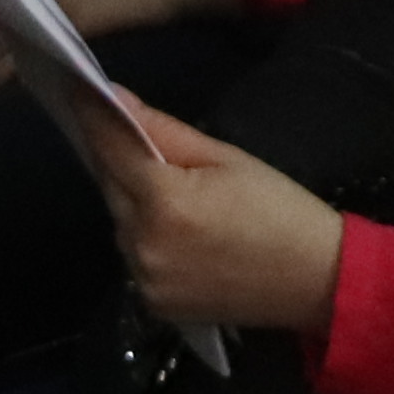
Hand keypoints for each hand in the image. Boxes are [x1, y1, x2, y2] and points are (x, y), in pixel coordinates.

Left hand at [81, 87, 345, 331]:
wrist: (316, 281)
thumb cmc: (280, 210)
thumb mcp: (226, 159)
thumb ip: (165, 132)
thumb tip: (115, 100)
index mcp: (165, 201)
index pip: (110, 149)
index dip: (92, 117)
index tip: (77, 90)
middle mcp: (143, 243)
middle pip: (109, 185)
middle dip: (116, 159)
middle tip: (133, 139)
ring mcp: (144, 278)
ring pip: (119, 223)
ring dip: (130, 201)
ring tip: (170, 193)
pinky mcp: (152, 303)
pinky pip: (133, 256)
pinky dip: (144, 237)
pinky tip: (178, 232)